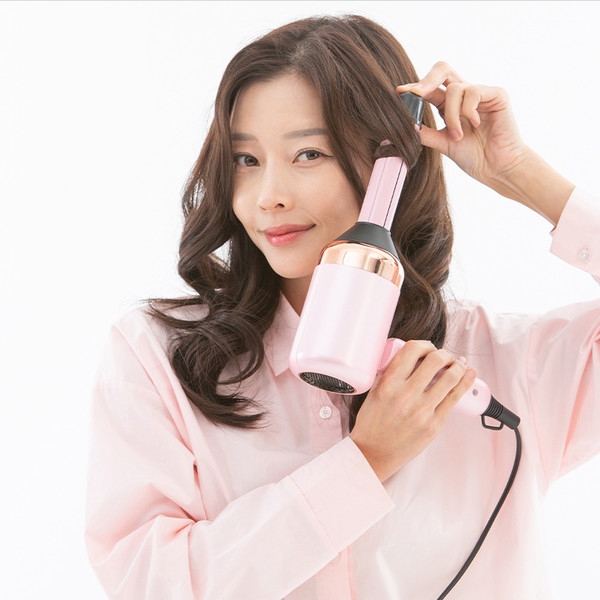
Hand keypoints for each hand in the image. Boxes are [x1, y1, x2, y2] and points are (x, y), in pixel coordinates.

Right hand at [349, 340, 476, 482]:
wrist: (373, 453)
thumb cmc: (372, 424)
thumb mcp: (373, 392)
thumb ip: (389, 374)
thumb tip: (409, 358)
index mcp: (388, 384)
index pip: (411, 350)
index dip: (424, 344)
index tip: (428, 347)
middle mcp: (405, 395)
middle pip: (434, 360)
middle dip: (444, 353)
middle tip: (445, 356)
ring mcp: (422, 410)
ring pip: (450, 377)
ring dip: (458, 365)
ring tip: (459, 363)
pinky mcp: (434, 424)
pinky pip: (454, 398)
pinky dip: (465, 383)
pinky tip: (469, 375)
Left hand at [397, 61, 529, 192]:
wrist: (497, 169)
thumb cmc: (474, 157)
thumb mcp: (443, 143)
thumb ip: (425, 132)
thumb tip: (403, 124)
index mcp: (450, 105)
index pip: (429, 89)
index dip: (414, 89)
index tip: (399, 92)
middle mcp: (464, 96)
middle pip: (442, 69)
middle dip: (426, 79)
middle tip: (416, 93)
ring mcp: (480, 93)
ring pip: (454, 89)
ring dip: (451, 115)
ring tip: (457, 135)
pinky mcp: (496, 94)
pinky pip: (472, 92)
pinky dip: (468, 111)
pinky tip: (475, 126)